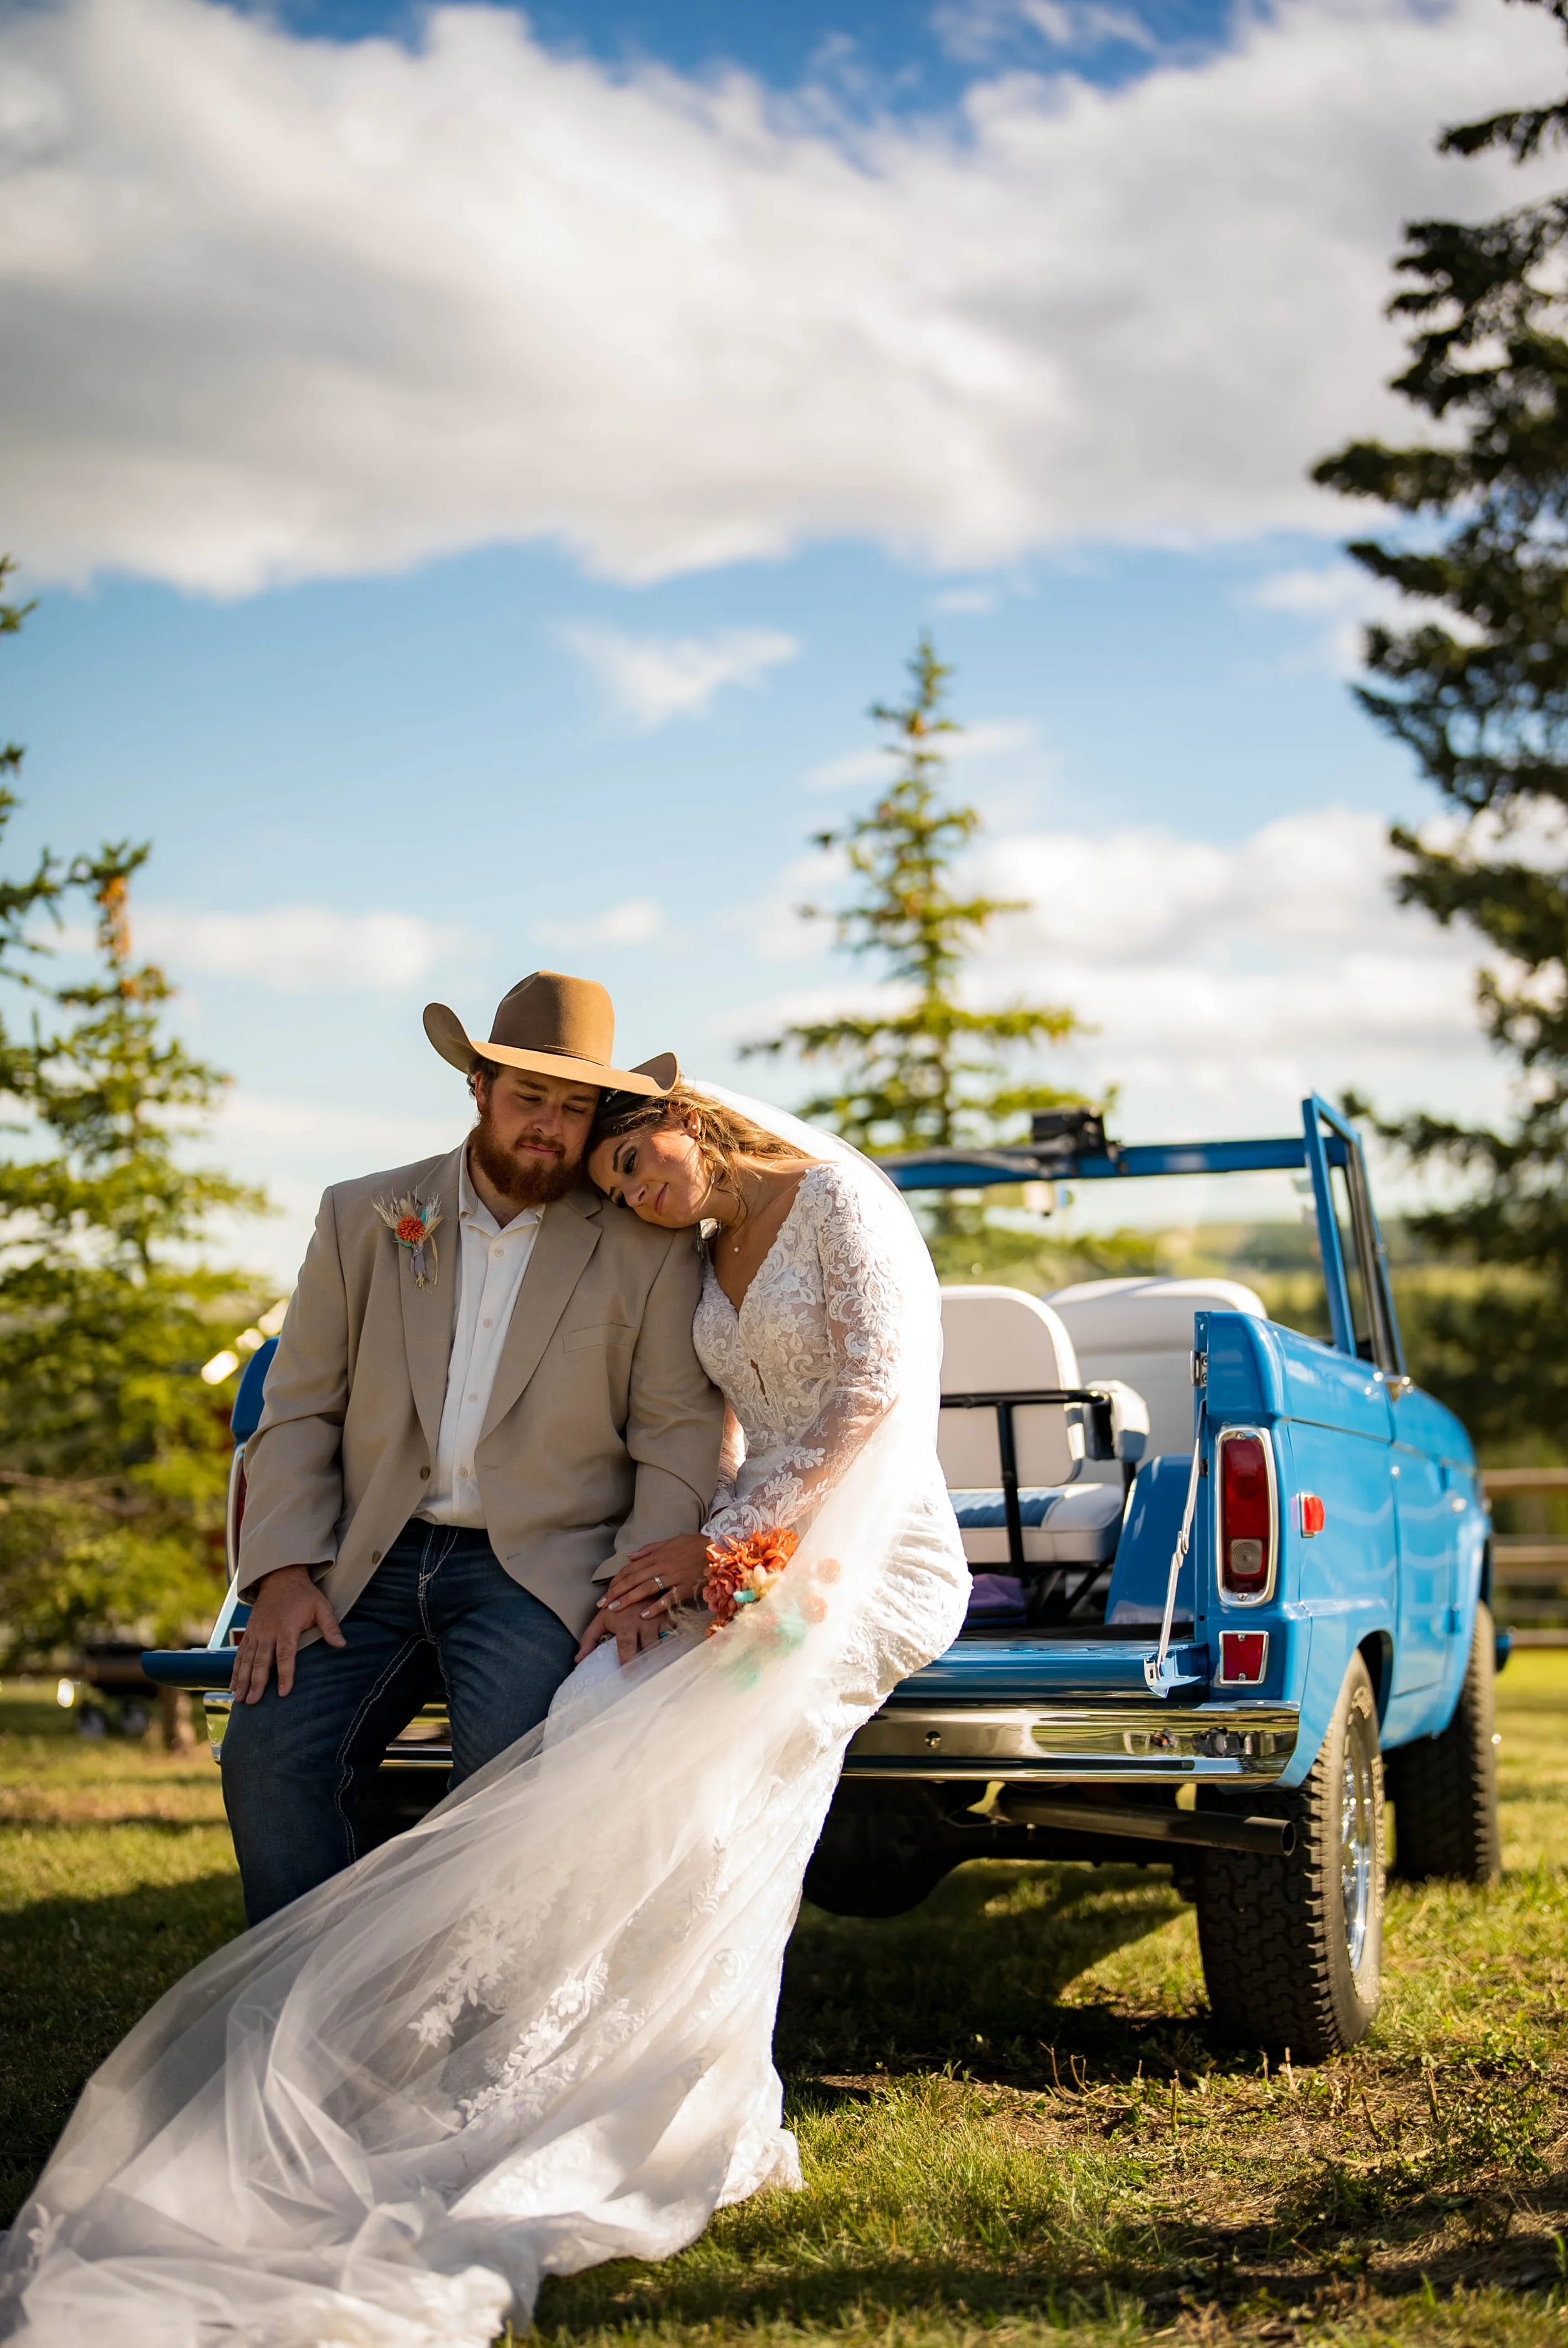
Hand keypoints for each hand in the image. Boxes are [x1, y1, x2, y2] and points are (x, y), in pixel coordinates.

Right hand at [230, 1564, 343, 1702]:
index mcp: (287, 1627)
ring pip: (247, 1659)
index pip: (285, 1655)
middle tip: (252, 1701)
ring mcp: (256, 1632)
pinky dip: (235, 1670)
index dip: (284, 1674)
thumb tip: (342, 1644)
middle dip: (256, 1682)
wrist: (280, 1577)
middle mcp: (268, 1631)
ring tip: (238, 1699)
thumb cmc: (303, 1595)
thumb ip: (330, 1626)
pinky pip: (240, 1653)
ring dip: (242, 1679)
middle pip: (261, 1660)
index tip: (282, 1692)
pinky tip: (232, 1685)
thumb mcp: (321, 1606)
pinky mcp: (249, 1632)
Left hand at [574, 1533, 711, 1664]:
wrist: (718, 1550)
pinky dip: (655, 1607)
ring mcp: (674, 1576)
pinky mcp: (685, 1587)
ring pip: (646, 1588)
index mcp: (657, 1555)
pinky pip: (668, 1598)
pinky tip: (643, 1615)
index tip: (606, 1591)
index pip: (631, 1568)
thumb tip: (628, 1556)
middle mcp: (662, 1565)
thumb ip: (648, 1549)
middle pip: (634, 1579)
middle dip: (616, 1592)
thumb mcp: (670, 1541)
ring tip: (614, 1609)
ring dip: (628, 1599)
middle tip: (602, 1604)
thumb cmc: (693, 1546)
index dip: (617, 1580)